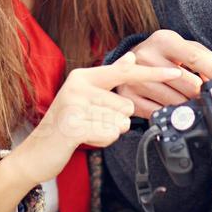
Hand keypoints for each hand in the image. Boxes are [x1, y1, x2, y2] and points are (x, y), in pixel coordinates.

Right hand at [19, 53, 182, 182]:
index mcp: (83, 76)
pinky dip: (102, 141)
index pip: (124, 72)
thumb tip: (131, 58)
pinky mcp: (74, 126)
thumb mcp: (85, 97)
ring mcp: (75, 105)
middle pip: (125, 104)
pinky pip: (109, 134)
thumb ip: (109, 78)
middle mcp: (78, 86)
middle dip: (115, 120)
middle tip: (92, 123)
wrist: (35, 153)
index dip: (152, 72)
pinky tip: (84, 139)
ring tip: (86, 131)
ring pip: (119, 122)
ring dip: (107, 132)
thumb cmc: (65, 125)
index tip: (176, 71)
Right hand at [115, 29, 211, 117]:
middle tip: (203, 95)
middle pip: (188, 85)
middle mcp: (147, 56)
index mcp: (164, 40)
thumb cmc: (161, 54)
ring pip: (175, 102)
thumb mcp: (180, 46)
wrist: (127, 61)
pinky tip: (169, 105)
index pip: (195, 58)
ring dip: (187, 106)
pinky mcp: (129, 96)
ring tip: (186, 99)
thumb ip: (203, 56)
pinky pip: (158, 113)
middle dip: (201, 94)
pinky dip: (168, 113)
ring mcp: (136, 78)